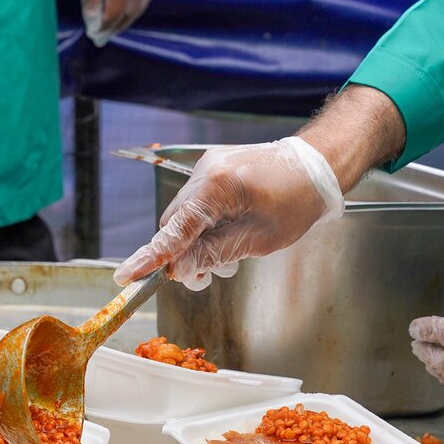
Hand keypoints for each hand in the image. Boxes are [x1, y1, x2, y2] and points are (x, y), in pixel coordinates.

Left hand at [79, 0, 161, 46]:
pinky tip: (129, 9)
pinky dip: (137, 8)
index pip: (112, 19)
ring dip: (125, 21)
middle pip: (127, 18)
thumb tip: (92, 21)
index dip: (102, 29)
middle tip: (102, 38)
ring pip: (138, 10)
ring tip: (114, 27)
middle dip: (113, 30)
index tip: (93, 36)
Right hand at [113, 137, 343, 288]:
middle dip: (181, 254)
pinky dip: (204, 223)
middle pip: (174, 224)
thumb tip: (177, 271)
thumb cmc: (297, 201)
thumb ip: (213, 254)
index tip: (126, 276)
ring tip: (226, 257)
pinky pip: (196, 202)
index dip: (149, 258)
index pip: (174, 230)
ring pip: (184, 215)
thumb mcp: (258, 239)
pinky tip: (227, 233)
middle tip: (202, 279)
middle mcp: (205, 172)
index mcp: (218, 188)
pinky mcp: (213, 168)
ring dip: (195, 240)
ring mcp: (207, 167)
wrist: (317, 165)